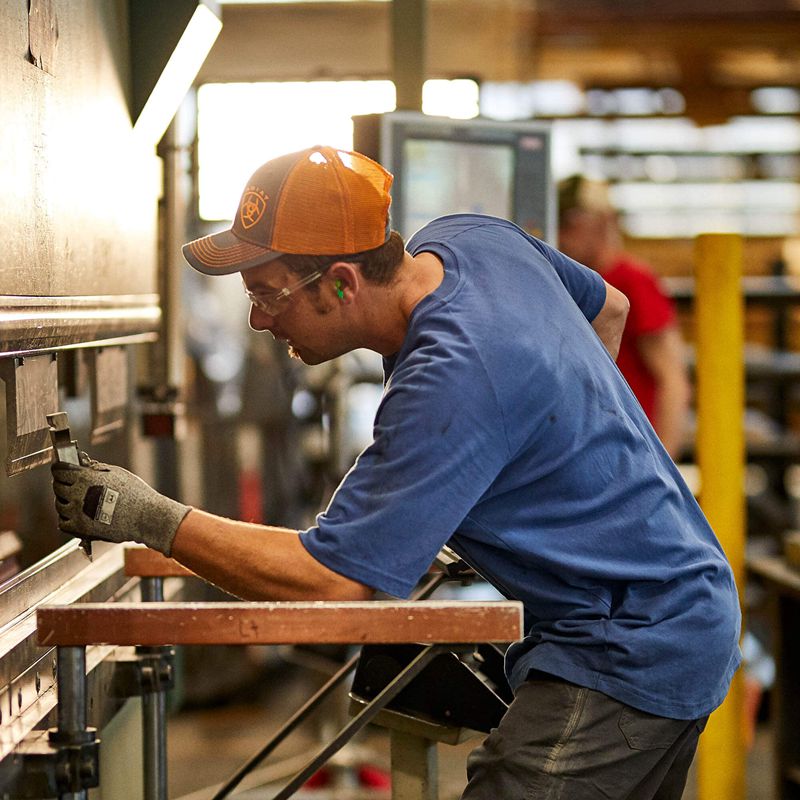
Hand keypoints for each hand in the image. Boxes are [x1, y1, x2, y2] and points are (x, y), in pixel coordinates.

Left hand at [52, 453, 190, 555]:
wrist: (146, 517)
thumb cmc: (136, 494)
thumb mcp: (117, 473)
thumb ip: (96, 469)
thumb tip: (83, 464)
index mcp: (86, 478)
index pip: (60, 470)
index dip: (60, 468)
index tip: (61, 469)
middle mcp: (78, 494)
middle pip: (57, 487)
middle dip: (63, 483)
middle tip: (71, 484)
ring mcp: (78, 513)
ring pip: (59, 505)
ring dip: (65, 501)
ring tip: (77, 500)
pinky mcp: (81, 529)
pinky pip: (63, 523)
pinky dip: (67, 518)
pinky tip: (77, 514)